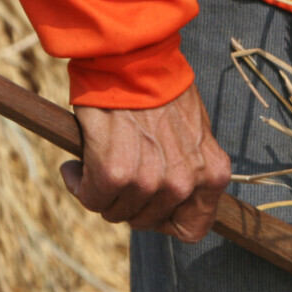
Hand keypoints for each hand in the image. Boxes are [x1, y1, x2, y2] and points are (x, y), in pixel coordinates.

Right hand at [60, 83, 231, 242]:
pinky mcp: (115, 174)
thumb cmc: (162, 93)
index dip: (167, 221)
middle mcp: (186, 183)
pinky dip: (79, 183)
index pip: (193, 228)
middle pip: (148, 221)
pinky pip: (91, 198)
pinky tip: (80, 163)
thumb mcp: (195, 135)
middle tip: (119, 175)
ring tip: (100, 162)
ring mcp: (151, 182)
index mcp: (212, 175)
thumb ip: (190, 168)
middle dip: (129, 203)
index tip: (150, 204)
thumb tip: (174, 197)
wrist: (134, 62)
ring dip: (102, 193)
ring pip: (117, 213)